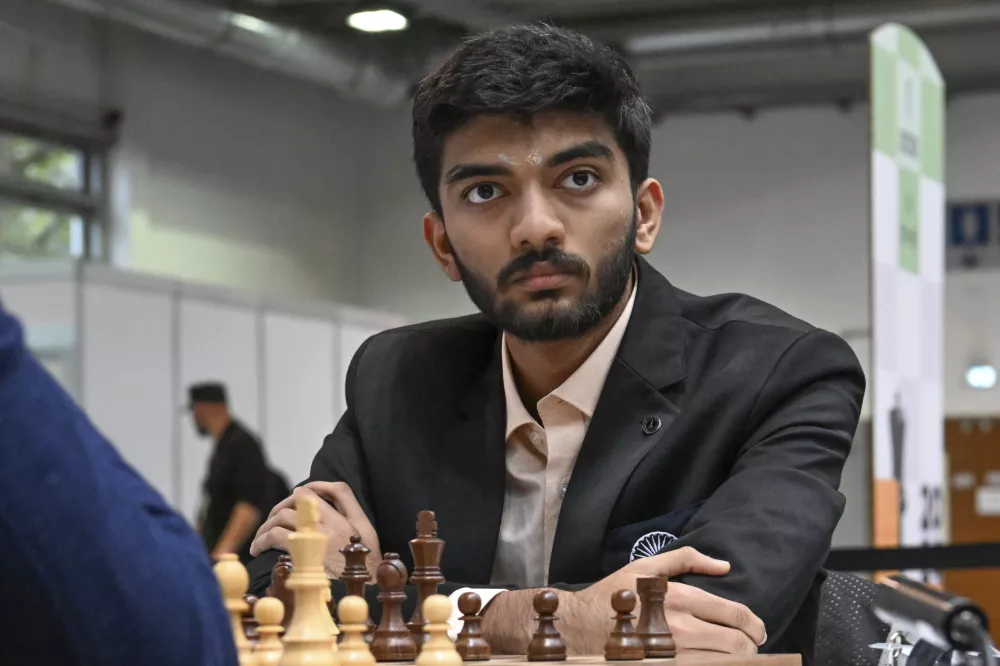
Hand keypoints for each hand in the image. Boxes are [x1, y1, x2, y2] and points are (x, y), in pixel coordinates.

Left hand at [249, 482, 381, 578]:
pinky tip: (258, 549)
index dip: (318, 486)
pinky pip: (276, 535)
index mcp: (358, 522)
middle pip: (305, 496)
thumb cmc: (364, 576)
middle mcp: (339, 524)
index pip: (339, 489)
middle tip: (274, 518)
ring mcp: (321, 537)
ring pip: (284, 514)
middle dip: (284, 503)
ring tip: (261, 536)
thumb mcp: (369, 546)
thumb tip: (327, 518)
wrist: (362, 597)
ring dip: (268, 523)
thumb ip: (354, 528)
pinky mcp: (304, 553)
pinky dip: (262, 540)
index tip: (302, 495)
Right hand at [561, 547, 764, 654]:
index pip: (735, 614)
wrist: (582, 625)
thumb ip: (687, 559)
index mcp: (681, 598)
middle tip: (752, 646)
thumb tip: (724, 566)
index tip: (759, 630)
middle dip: (752, 646)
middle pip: (737, 643)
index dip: (755, 625)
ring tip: (738, 658)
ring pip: (725, 663)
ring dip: (738, 661)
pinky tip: (715, 662)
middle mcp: (682, 628)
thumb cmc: (616, 594)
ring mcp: (675, 654)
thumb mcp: (647, 566)